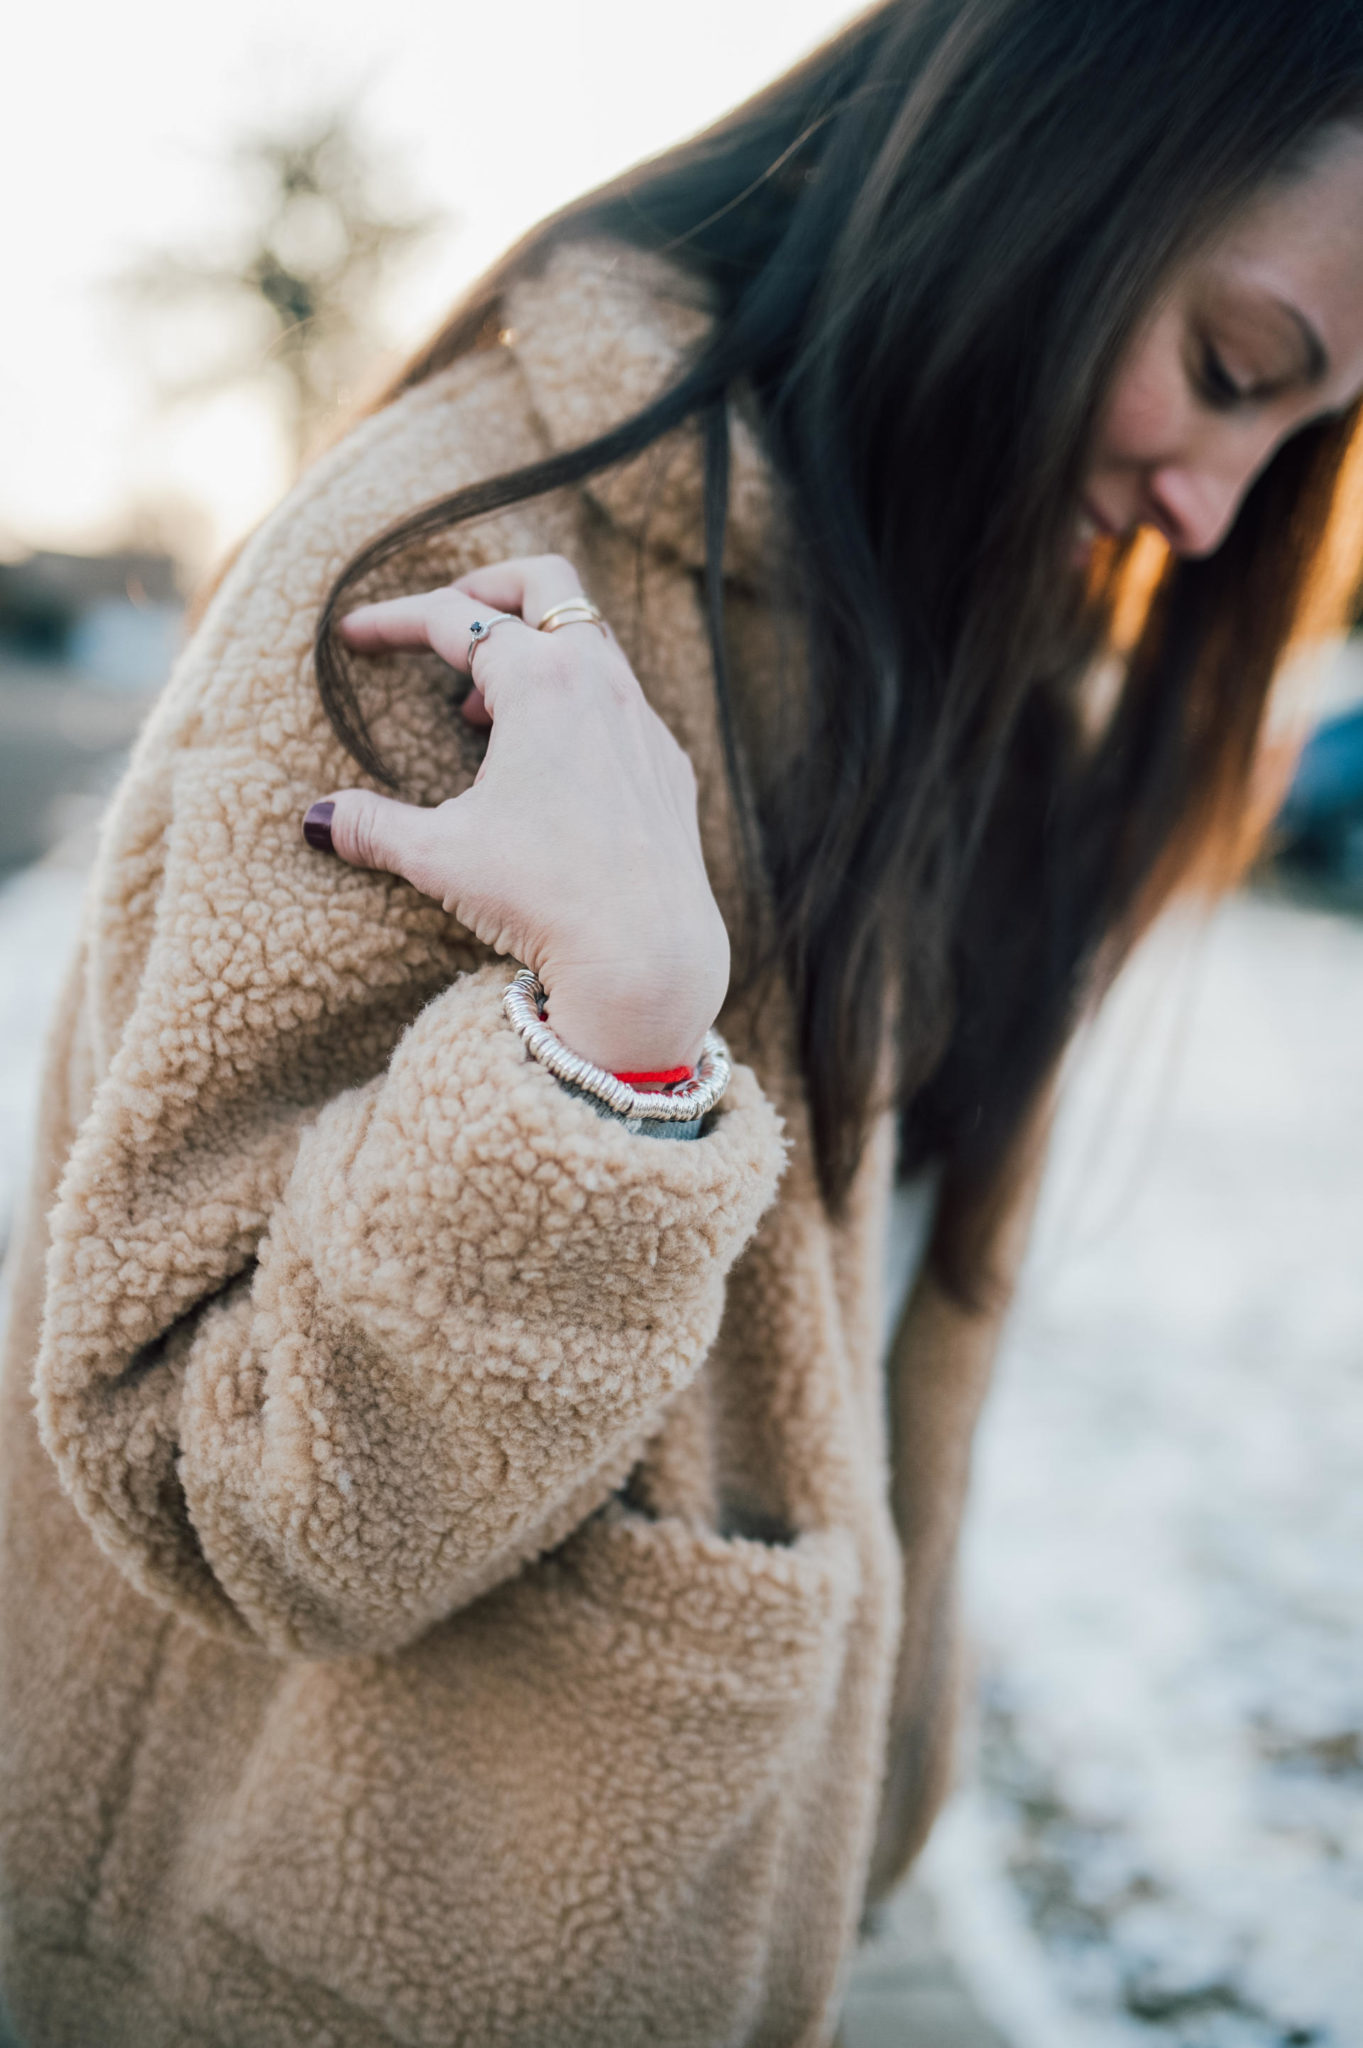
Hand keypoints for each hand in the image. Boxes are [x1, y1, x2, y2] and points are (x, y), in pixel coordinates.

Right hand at [306, 554, 729, 1073]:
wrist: (646, 953)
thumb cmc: (543, 894)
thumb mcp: (440, 856)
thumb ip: (374, 827)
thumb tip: (318, 822)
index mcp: (541, 680)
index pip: (454, 618)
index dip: (393, 620)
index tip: (353, 636)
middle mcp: (601, 681)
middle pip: (545, 582)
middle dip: (486, 586)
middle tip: (444, 619)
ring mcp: (643, 721)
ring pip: (589, 643)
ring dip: (531, 655)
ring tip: (483, 714)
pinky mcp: (669, 766)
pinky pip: (620, 705)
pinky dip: (576, 708)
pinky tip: (549, 767)